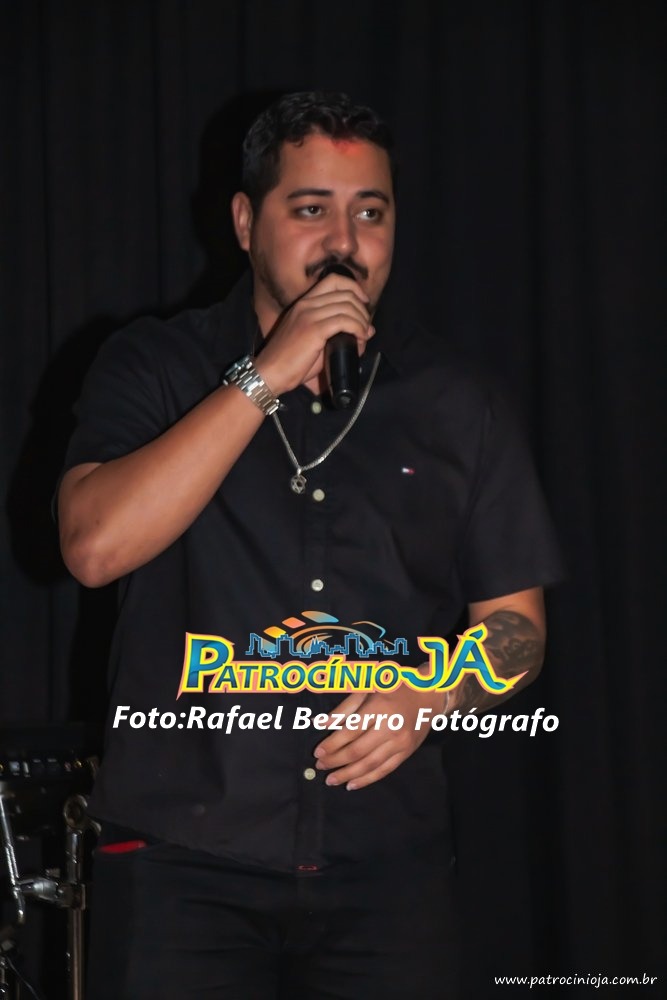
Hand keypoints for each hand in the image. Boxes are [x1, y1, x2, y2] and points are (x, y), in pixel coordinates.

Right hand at [254, 273, 373, 395]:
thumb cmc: (290, 361)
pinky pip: (345, 321)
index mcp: (303, 303)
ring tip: (364, 335)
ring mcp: (309, 315)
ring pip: (347, 306)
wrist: (270, 372)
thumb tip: (362, 333)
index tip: (363, 303)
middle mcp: (306, 304)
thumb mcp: (311, 339)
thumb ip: (333, 332)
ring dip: (362, 320)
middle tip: (366, 326)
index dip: (354, 288)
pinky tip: (360, 337)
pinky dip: (358, 328)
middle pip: (345, 292)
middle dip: (362, 308)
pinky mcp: (314, 329)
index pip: (334, 280)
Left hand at [313, 685, 446, 790]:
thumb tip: (321, 724)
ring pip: (370, 764)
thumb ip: (346, 707)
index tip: (318, 752)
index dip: (332, 744)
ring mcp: (400, 743)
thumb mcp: (369, 687)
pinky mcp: (407, 753)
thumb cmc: (395, 687)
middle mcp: (391, 727)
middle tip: (320, 766)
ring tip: (331, 780)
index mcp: (379, 708)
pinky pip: (384, 770)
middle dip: (336, 761)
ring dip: (348, 774)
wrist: (429, 695)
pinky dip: (367, 779)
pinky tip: (352, 784)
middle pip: (358, 750)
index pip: (350, 731)